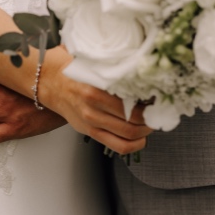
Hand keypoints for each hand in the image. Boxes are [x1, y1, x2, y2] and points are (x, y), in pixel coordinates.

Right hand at [36, 51, 151, 155]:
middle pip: (133, 122)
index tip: (160, 97)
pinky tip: (141, 137)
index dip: (151, 102)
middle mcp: (93, 110)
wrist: (53, 83)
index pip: (132, 102)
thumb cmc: (78, 72)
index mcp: (96, 91)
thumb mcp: (96, 67)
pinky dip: (135, 145)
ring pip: (128, 136)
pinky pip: (118, 146)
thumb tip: (146, 77)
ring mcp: (91, 124)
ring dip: (146, 131)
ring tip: (152, 122)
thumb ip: (117, 74)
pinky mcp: (90, 132)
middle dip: (152, 118)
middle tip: (159, 110)